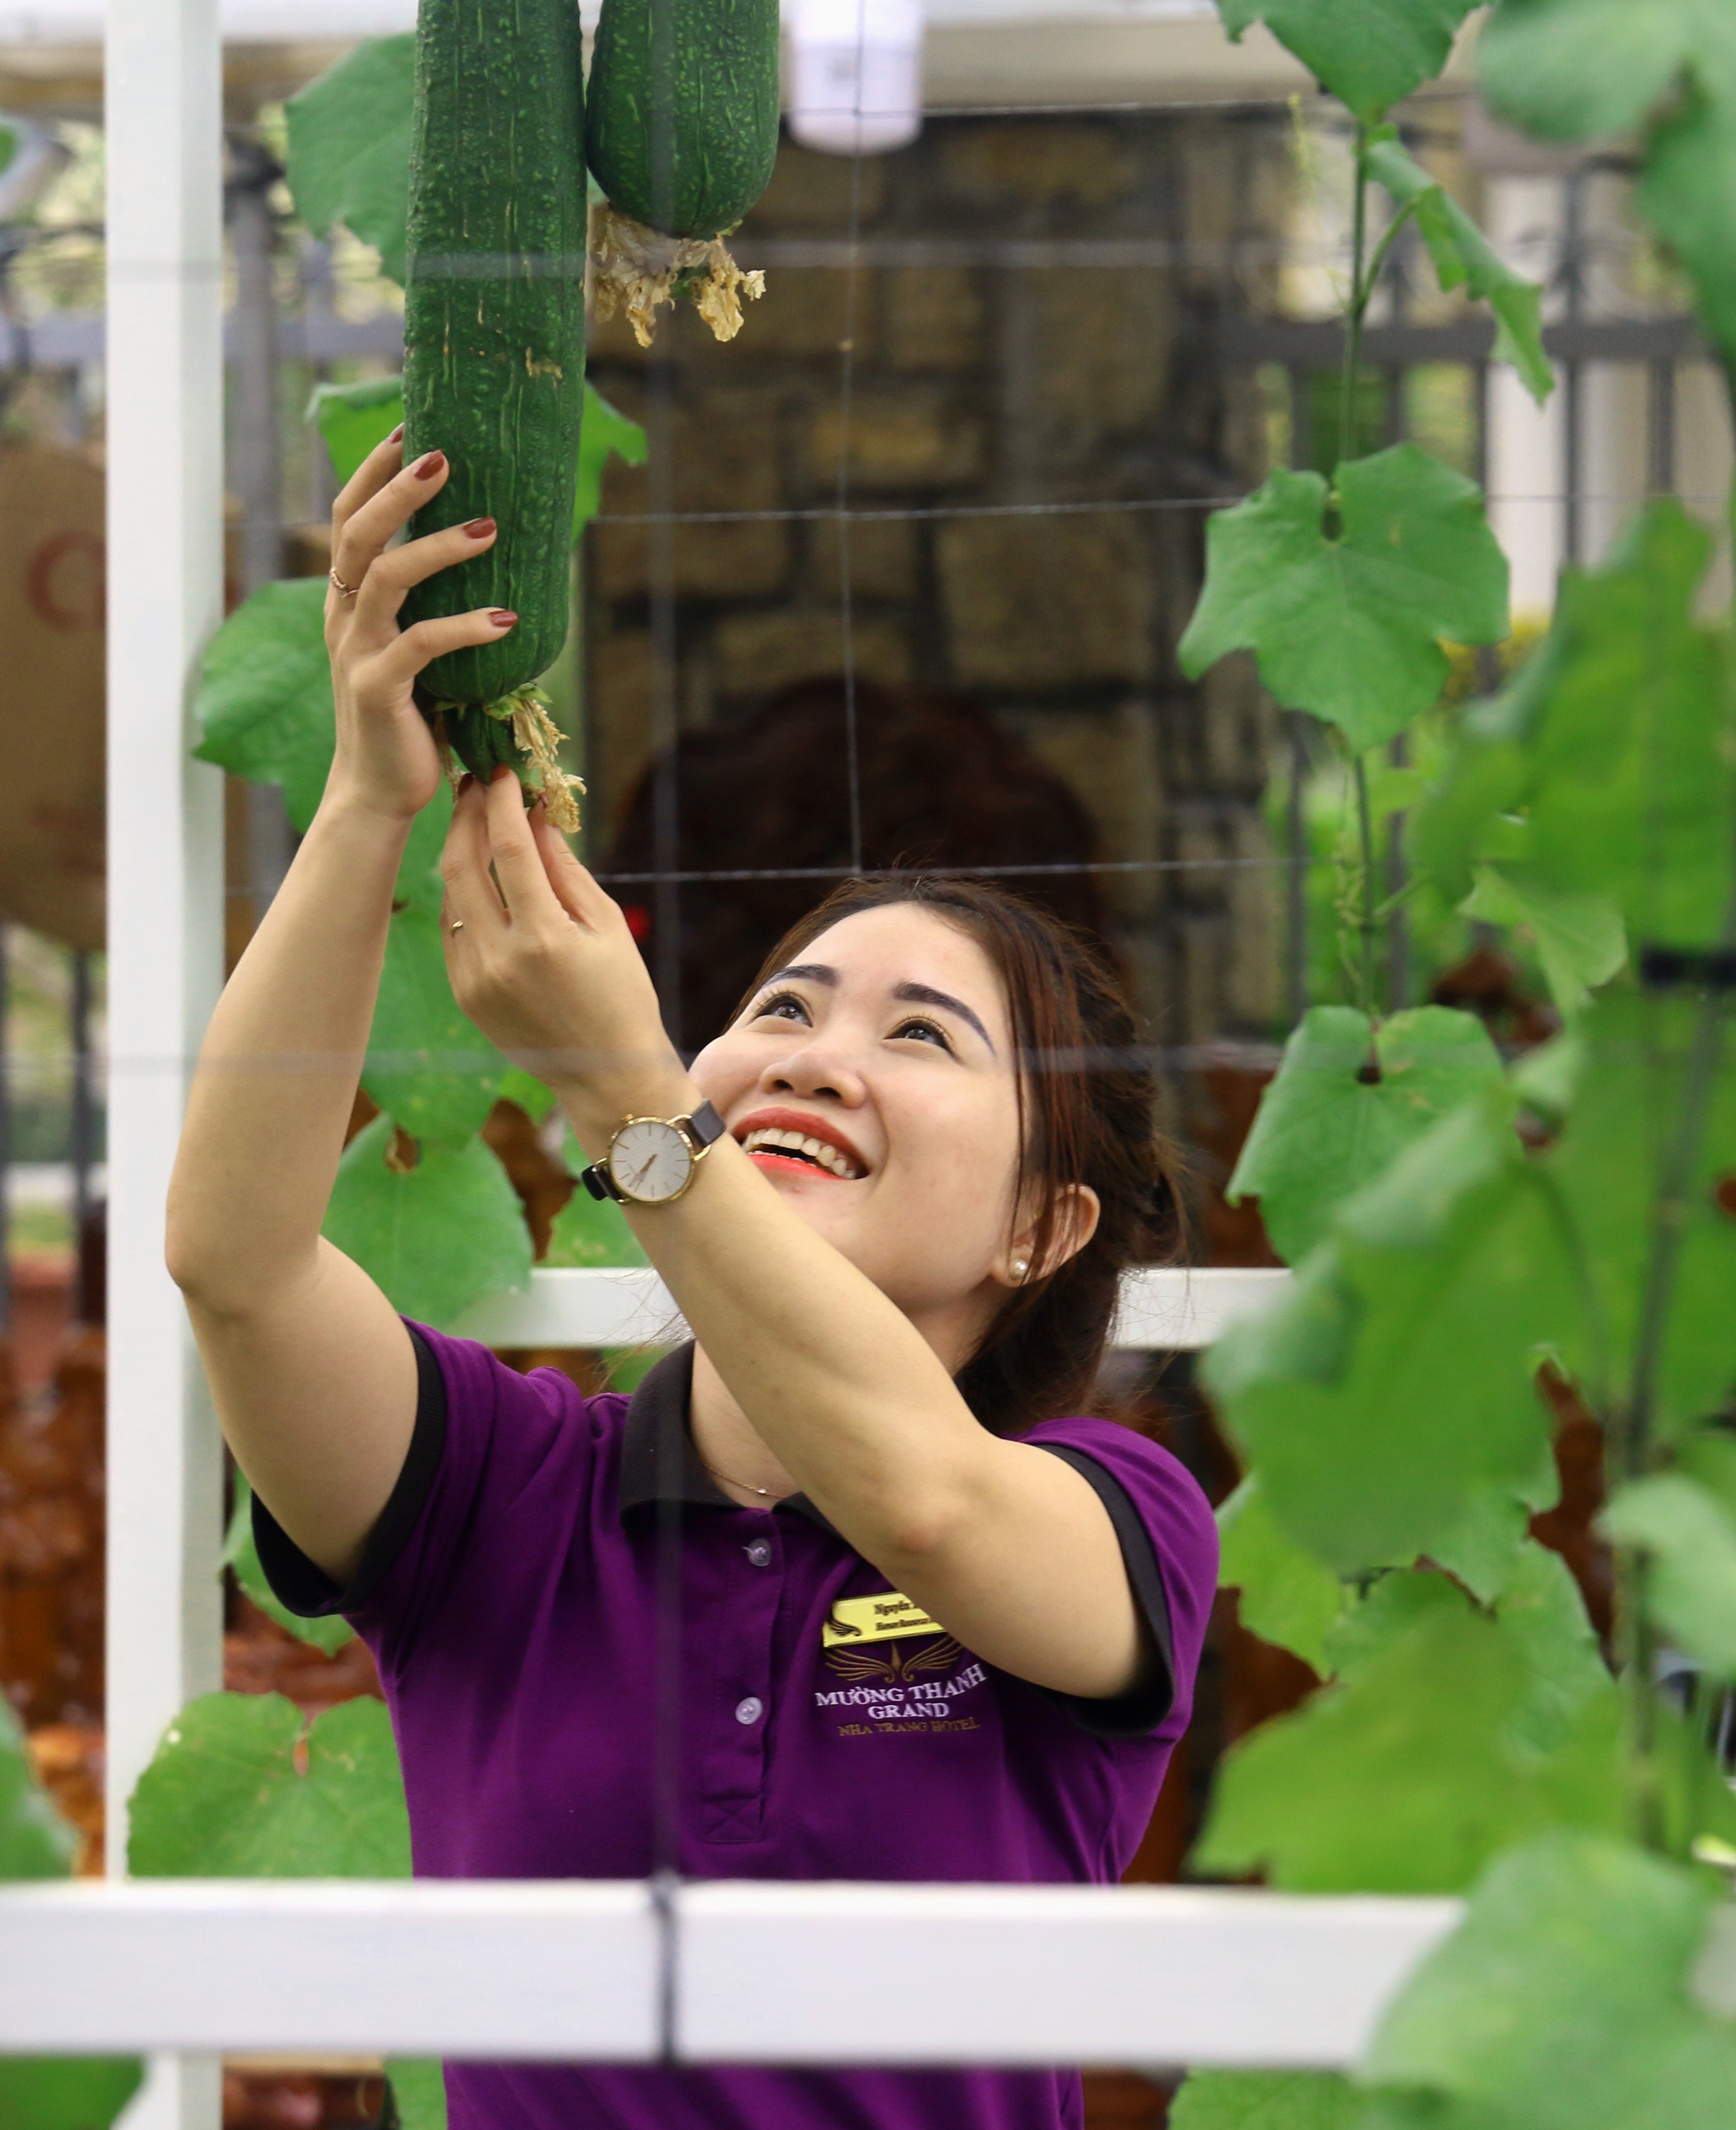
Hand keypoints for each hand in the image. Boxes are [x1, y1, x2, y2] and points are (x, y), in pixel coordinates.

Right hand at [322, 432, 519, 823]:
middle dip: (397, 487)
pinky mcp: (378, 691)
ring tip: (489, 527)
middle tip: (442, 452)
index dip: (374, 472)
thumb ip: (432, 607)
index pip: (349, 518)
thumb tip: (494, 554)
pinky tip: (506, 620)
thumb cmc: (410, 719)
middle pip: (357, 532)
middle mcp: (344, 618)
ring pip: (387, 577)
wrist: (378, 792)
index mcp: (348, 602)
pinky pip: (422, 644)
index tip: (410, 428)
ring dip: (438, 546)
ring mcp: (356, 653)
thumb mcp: (417, 651)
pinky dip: (466, 627)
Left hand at [441, 771, 689, 1136]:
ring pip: (451, 897)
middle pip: (462, 865)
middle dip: (466, 817)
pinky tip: (477, 878)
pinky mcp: (464, 997)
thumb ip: (566, 870)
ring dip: (459, 854)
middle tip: (473, 784)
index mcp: (544, 938)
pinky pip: (453, 931)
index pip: (511, 849)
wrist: (606, 1078)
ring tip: (474, 824)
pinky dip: (462, 897)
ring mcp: (475, 980)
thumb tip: (537, 816)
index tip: (501, 772)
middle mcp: (500, 959)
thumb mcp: (607, 927)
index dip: (502, 803)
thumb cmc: (622, 997)